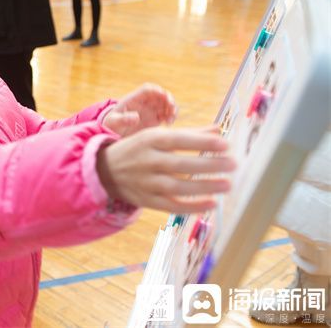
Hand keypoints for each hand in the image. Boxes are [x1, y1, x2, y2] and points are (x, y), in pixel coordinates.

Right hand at [96, 125, 234, 213]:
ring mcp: (146, 182)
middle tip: (233, 164)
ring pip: (177, 186)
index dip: (202, 141)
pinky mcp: (147, 200)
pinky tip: (211, 204)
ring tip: (227, 184)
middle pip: (181, 164)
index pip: (179, 139)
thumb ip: (188, 134)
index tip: (225, 144)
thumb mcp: (156, 135)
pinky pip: (171, 205)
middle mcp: (148, 160)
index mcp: (150, 140)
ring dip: (204, 186)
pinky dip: (191, 206)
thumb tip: (218, 130)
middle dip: (209, 164)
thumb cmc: (138, 149)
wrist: (105, 170)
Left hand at [102, 84, 176, 135]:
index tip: (163, 95)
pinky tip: (168, 124)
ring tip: (170, 119)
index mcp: (133, 99)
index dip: (156, 90)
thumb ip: (124, 119)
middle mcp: (144, 103)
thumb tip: (136, 117)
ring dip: (172, 108)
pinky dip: (171, 116)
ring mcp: (150, 110)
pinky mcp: (155, 119)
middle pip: (160, 95)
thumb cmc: (111, 125)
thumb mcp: (114, 122)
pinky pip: (167, 114)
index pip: (147, 89)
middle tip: (171, 108)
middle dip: (168, 98)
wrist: (112, 133)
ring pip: (166, 104)